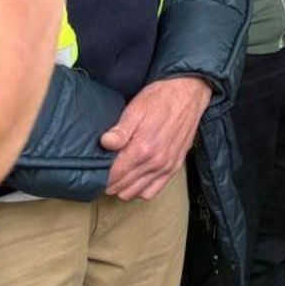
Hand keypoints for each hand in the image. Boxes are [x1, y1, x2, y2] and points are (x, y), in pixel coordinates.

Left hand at [100, 76, 212, 199]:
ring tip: (118, 173)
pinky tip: (135, 177)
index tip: (95, 167)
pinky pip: (152, 192)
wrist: (189, 93)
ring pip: (134, 193)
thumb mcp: (136, 108)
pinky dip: (140, 189)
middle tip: (103, 168)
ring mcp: (166, 167)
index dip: (99, 174)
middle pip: (121, 187)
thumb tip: (104, 143)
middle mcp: (155, 162)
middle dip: (109, 181)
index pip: (113, 176)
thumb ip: (120, 130)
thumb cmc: (161, 98)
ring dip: (122, 187)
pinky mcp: (174, 167)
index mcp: (143, 148)